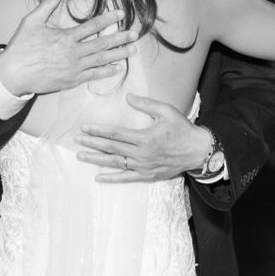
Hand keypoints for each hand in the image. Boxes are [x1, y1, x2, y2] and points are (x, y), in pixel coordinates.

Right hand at [0, 0, 138, 95]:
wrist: (13, 74)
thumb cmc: (21, 47)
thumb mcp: (31, 22)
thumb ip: (47, 6)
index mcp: (65, 37)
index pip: (92, 26)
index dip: (108, 19)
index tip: (121, 14)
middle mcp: (73, 53)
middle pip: (102, 44)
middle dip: (120, 38)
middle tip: (135, 34)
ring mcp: (74, 68)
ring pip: (101, 60)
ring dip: (119, 55)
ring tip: (133, 50)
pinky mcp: (71, 81)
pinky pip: (93, 76)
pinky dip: (106, 72)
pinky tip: (117, 68)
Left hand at [74, 93, 211, 182]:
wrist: (198, 151)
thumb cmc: (182, 129)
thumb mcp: (166, 112)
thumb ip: (146, 104)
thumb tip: (128, 97)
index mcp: (145, 138)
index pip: (115, 133)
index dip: (98, 131)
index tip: (84, 128)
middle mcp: (141, 154)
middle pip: (111, 148)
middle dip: (92, 143)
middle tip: (76, 140)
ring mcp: (143, 166)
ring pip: (115, 163)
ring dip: (96, 159)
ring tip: (81, 156)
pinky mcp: (147, 175)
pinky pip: (126, 178)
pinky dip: (111, 178)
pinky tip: (98, 177)